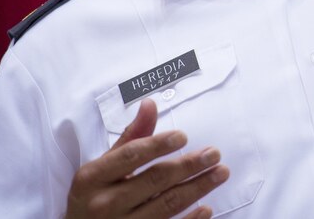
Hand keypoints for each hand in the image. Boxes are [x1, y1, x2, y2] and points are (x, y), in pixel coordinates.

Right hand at [65, 99, 228, 217]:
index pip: (131, 155)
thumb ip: (131, 137)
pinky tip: (207, 208)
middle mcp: (105, 203)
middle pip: (155, 180)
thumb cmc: (94, 195)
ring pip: (166, 204)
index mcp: (94, 177)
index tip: (183, 136)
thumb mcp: (103, 166)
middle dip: (189, 165)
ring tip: (220, 173)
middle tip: (214, 154)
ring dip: (198, 188)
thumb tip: (150, 104)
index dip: (158, 144)